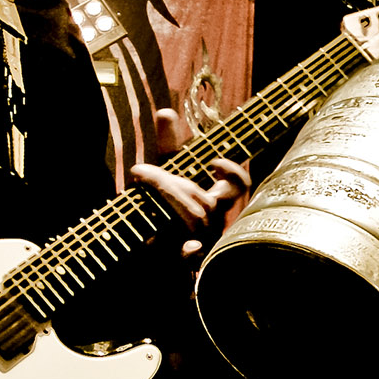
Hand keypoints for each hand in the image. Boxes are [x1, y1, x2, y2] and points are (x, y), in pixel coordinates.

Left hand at [129, 108, 251, 264]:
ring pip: (196, 219)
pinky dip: (188, 253)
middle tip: (143, 172)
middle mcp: (214, 225)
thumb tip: (166, 112)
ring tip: (140, 188)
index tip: (212, 162)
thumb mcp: (164, 177)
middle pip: (207, 201)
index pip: (238, 186)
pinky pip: (191, 258)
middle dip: (171, 182)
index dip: (231, 172)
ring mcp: (202, 246)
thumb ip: (169, 148)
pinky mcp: (184, 266)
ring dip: (167, 199)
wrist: (143, 260)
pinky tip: (185, 248)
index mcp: (214, 203)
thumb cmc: (162, 213)